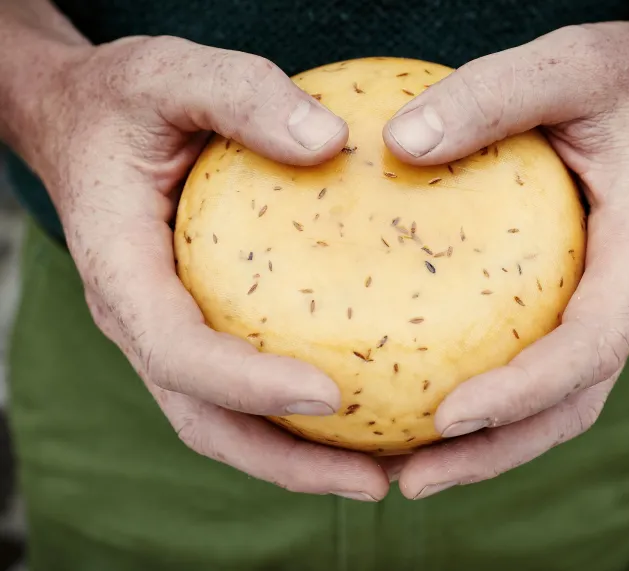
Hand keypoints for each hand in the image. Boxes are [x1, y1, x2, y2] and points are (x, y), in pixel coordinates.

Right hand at [32, 35, 389, 500]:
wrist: (84, 121)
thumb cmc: (124, 100)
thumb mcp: (172, 73)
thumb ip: (240, 96)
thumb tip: (332, 142)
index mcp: (123, 269)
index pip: (178, 351)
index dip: (249, 385)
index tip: (332, 396)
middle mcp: (141, 318)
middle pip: (206, 419)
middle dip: (286, 463)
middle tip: (374, 482)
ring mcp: (167, 330)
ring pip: (224, 421)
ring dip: (298, 457)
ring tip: (382, 470)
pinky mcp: (197, 325)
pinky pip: (242, 387)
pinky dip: (295, 415)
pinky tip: (364, 407)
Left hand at [382, 22, 628, 497]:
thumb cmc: (617, 78)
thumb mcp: (563, 66)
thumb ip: (489, 98)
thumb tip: (397, 145)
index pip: (590, 347)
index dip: (523, 393)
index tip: (445, 417)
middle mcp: (620, 295)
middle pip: (568, 405)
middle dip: (494, 452)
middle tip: (411, 481)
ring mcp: (595, 306)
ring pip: (551, 402)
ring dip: (484, 446)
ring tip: (404, 469)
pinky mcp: (565, 301)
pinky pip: (527, 364)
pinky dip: (480, 400)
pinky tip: (412, 396)